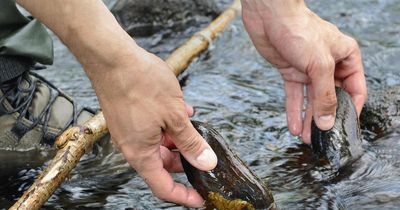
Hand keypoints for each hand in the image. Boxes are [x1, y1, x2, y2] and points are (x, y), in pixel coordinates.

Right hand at [16, 0, 217, 205]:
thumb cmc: (139, 83)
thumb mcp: (175, 115)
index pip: (163, 187)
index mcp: (140, 153)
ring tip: (194, 127)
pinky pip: (152, 130)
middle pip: (162, 165)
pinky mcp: (129, 117)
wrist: (112, 57)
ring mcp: (129, 131)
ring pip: (159, 146)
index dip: (183, 196)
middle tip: (204, 155)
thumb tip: (206, 163)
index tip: (200, 198)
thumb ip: (191, 142)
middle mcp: (132, 146)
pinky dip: (169, 126)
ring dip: (178, 140)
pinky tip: (183, 113)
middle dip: (184, 162)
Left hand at [241, 0, 366, 142]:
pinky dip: (294, 111)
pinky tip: (293, 126)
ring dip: (309, 119)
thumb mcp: (319, 65)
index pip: (355, 89)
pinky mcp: (291, 72)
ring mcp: (309, 70)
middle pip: (332, 97)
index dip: (351, 110)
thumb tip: (327, 121)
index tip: (344, 129)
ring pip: (312, 100)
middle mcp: (329, 65)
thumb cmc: (300, 30)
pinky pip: (295, 96)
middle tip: (322, 138)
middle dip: (326, 118)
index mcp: (346, 57)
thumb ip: (325, 95)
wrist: (269, 16)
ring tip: (307, 138)